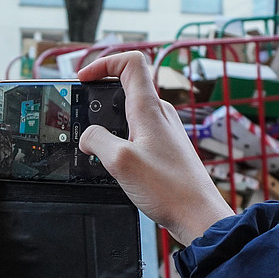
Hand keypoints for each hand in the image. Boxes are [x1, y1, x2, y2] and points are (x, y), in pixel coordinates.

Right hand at [78, 51, 232, 244]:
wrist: (197, 215)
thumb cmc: (169, 188)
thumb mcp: (120, 162)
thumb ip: (97, 141)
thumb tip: (87, 137)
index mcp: (149, 108)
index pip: (130, 62)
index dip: (104, 63)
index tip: (84, 79)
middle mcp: (159, 113)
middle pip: (126, 86)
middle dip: (99, 96)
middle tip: (81, 113)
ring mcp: (163, 130)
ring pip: (129, 112)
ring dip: (108, 121)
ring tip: (93, 143)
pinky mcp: (164, 147)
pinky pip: (136, 132)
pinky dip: (119, 138)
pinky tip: (112, 160)